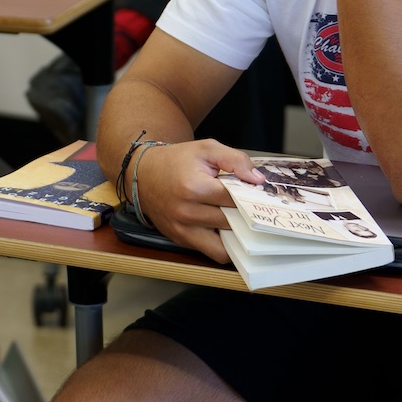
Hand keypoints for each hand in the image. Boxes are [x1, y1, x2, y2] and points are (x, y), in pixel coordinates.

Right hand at [131, 139, 262, 262]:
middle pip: (232, 222)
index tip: (256, 194)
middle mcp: (187, 212)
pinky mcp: (180, 240)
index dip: (250, 197)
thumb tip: (258, 181)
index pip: (235, 200)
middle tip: (251, 207)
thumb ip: (235, 160)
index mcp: (194, 187)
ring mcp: (182, 230)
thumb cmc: (177, 160)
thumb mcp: (206, 149)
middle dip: (244, 215)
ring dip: (235, 235)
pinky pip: (211, 252)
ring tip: (238, 221)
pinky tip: (224, 229)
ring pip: (224, 246)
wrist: (143, 174)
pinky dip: (222, 244)